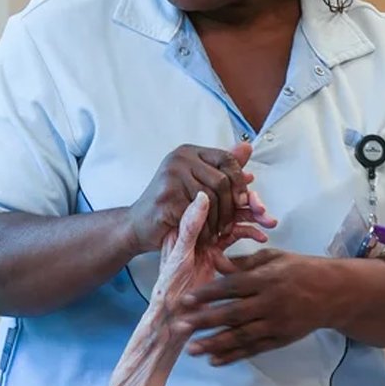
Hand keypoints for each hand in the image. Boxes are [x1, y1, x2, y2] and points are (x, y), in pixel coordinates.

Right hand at [126, 142, 276, 252]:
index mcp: (189, 153)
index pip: (226, 159)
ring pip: (212, 199)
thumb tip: (247, 148)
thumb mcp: (198, 183)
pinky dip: (204, 230)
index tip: (243, 202)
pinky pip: (197, 214)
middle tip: (229, 225)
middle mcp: (179, 159)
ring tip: (216, 233)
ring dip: (217, 222)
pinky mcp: (166, 197)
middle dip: (230, 207)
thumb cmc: (169, 206)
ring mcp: (171, 177)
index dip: (239, 181)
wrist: (138, 225)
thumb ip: (222, 168)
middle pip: (221, 180)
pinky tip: (203, 237)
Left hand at [151, 193, 266, 328]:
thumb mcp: (179, 255)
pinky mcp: (216, 256)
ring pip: (233, 223)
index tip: (247, 185)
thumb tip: (202, 195)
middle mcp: (196, 230)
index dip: (228, 191)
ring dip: (252, 221)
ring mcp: (207, 242)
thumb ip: (190, 226)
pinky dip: (249, 235)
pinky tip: (262, 237)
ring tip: (269, 221)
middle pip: (224, 209)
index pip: (210, 200)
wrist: (171, 314)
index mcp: (184, 225)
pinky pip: (235, 239)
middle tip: (263, 209)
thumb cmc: (168, 286)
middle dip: (246, 207)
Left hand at [176, 249, 335, 365]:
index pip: (232, 287)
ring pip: (242, 336)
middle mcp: (271, 302)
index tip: (186, 301)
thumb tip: (214, 260)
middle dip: (204, 321)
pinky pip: (254, 349)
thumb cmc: (300, 270)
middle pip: (232, 314)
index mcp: (267, 278)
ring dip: (214, 344)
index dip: (208, 294)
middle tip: (179, 327)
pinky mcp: (282, 339)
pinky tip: (214, 360)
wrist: (336, 293)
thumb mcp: (273, 258)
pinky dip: (234, 356)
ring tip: (191, 350)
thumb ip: (242, 262)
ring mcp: (277, 323)